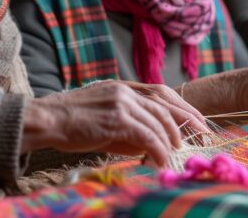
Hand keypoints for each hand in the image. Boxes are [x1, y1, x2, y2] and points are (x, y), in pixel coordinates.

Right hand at [21, 81, 196, 166]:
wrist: (47, 119)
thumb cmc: (71, 123)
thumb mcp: (104, 117)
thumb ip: (129, 126)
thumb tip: (152, 145)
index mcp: (123, 86)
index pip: (162, 92)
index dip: (183, 106)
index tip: (198, 121)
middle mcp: (125, 90)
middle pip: (166, 105)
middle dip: (186, 123)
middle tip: (200, 139)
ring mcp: (121, 102)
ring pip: (158, 121)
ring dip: (170, 141)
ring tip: (174, 155)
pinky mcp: (117, 118)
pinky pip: (147, 135)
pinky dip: (158, 149)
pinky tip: (160, 160)